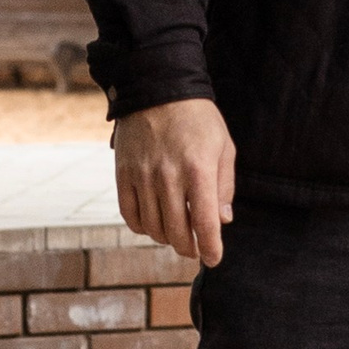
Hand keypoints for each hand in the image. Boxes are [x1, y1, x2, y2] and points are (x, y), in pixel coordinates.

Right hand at [113, 97, 236, 265]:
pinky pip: (130, 214)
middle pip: (177, 232)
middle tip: (195, 249)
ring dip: (166, 238)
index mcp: (198, 170)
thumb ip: (224, 186)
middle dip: (189, 248)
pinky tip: (152, 224)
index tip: (214, 260)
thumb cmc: (198, 119)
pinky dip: (141, 227)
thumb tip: (222, 222)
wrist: (157, 89)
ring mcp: (143, 176)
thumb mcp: (223, 146)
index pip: (204, 223)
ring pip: (153, 227)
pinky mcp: (123, 174)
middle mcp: (169, 176)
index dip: (211, 248)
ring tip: (176, 234)